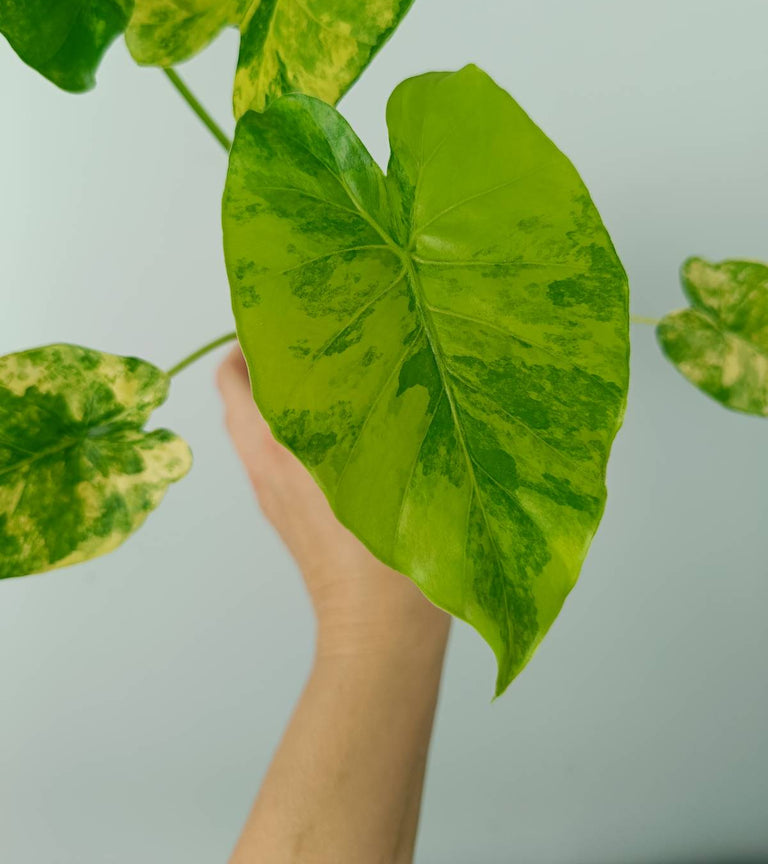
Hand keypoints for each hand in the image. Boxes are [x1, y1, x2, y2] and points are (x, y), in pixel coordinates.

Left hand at [216, 343, 448, 655]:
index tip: (290, 312)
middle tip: (323, 330)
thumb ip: (378, 420)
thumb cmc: (387, 567)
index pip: (235, 380)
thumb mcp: (388, 476)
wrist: (380, 638)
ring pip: (267, 425)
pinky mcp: (295, 513)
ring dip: (290, 393)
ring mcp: (277, 493)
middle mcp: (266, 468)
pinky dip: (303, 426)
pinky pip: (286, 452)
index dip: (251, 339)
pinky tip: (354, 423)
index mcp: (278, 452)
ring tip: (342, 368)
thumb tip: (382, 364)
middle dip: (274, 358)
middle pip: (248, 396)